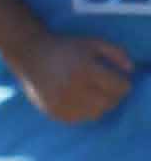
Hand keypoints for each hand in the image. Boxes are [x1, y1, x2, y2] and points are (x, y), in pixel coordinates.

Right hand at [15, 25, 134, 125]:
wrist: (30, 54)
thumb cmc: (66, 47)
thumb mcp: (93, 42)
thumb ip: (116, 52)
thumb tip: (129, 71)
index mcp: (85, 68)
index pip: (118, 87)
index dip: (122, 83)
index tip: (118, 79)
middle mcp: (73, 88)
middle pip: (109, 103)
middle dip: (113, 96)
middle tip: (107, 88)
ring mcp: (62, 102)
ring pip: (96, 113)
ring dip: (99, 104)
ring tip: (93, 93)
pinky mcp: (54, 112)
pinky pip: (80, 118)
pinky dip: (84, 111)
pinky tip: (79, 99)